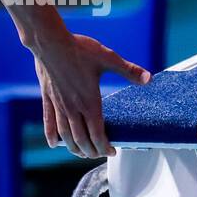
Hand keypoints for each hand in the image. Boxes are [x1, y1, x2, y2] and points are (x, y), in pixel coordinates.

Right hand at [33, 32, 149, 158]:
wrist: (50, 42)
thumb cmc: (79, 49)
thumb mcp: (108, 58)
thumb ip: (128, 70)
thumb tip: (148, 78)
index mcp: (89, 101)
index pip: (97, 134)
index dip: (104, 147)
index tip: (111, 151)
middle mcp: (73, 108)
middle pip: (81, 139)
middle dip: (91, 151)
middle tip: (99, 154)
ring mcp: (59, 105)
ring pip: (65, 134)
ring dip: (73, 147)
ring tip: (81, 153)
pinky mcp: (48, 98)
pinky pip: (49, 121)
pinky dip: (51, 135)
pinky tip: (53, 144)